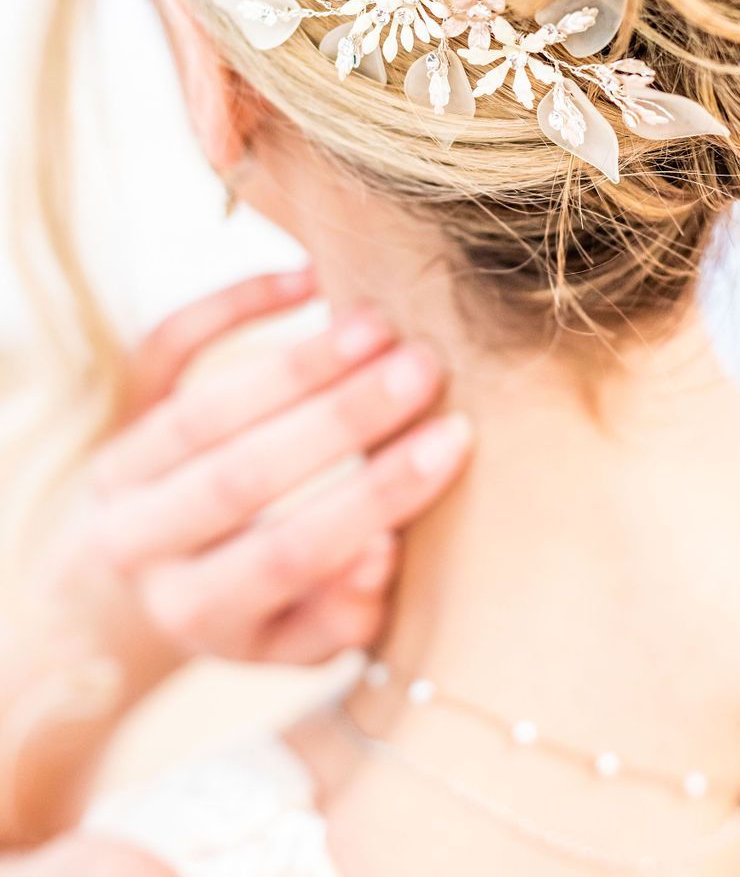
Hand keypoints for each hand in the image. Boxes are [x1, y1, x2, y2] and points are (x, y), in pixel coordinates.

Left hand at [46, 271, 470, 667]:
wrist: (126, 582)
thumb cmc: (252, 605)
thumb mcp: (297, 637)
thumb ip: (343, 614)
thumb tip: (379, 554)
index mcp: (195, 613)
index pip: (291, 553)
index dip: (374, 497)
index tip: (453, 440)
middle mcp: (139, 546)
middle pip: (242, 478)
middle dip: (342, 418)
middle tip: (424, 367)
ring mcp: (116, 473)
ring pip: (205, 411)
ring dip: (298, 363)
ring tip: (378, 324)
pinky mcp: (110, 407)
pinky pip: (162, 346)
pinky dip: (230, 306)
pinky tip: (307, 278)